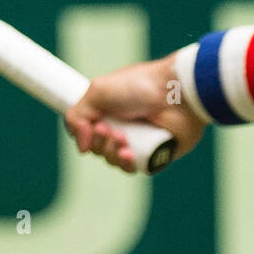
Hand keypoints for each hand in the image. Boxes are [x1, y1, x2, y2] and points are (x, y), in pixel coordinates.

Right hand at [64, 54, 206, 172]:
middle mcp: (123, 124)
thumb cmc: (140, 86)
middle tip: (109, 130)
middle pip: (98, 147)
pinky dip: (126, 164)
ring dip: (112, 152)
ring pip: (113, 159)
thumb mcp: (98, 91)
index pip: (87, 130)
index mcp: (110, 107)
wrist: (176, 93)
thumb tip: (82, 148)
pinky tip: (130, 155)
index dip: (85, 133)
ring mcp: (139, 140)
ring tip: (123, 139)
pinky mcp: (153, 153)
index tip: (94, 126)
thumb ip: (77, 116)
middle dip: (99, 142)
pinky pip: (132, 167)